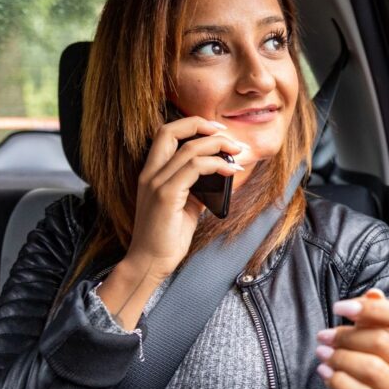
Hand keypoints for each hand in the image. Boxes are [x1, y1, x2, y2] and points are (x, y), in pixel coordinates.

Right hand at [96, 116, 255, 328]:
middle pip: (171, 130)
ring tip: (238, 153)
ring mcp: (156, 183)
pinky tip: (230, 171)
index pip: (166, 133)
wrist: (150, 263)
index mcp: (151, 172)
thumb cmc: (167, 236)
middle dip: (203, 125)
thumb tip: (221, 173)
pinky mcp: (166, 196)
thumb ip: (197, 186)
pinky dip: (217, 165)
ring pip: (189, 149)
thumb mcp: (185, 204)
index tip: (217, 130)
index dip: (192, 125)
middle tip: (229, 135)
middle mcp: (150, 173)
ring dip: (219, 146)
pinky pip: (195, 168)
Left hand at [315, 289, 388, 388]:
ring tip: (322, 353)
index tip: (341, 307)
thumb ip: (376, 315)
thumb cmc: (371, 369)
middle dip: (348, 336)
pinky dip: (339, 382)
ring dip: (340, 358)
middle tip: (324, 335)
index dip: (373, 309)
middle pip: (385, 342)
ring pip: (372, 370)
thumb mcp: (373, 337)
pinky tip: (325, 372)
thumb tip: (373, 294)